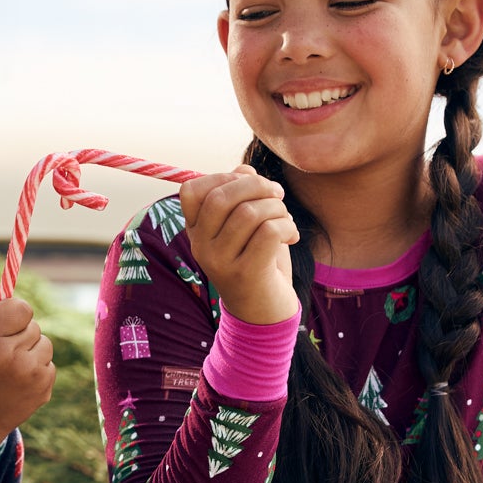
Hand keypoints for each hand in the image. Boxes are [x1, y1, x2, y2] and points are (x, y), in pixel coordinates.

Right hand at [0, 284, 54, 469]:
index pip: (21, 306)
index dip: (12, 313)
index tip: (2, 324)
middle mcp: (11, 354)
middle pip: (33, 324)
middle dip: (19, 332)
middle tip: (0, 351)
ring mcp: (31, 373)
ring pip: (45, 343)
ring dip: (31, 350)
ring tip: (9, 367)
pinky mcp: (43, 388)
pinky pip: (49, 364)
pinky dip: (37, 369)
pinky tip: (17, 381)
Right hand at [179, 167, 300, 325]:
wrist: (264, 312)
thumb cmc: (257, 259)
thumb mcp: (245, 224)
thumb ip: (240, 193)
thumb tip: (243, 170)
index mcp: (196, 231)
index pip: (191, 190)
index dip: (223, 177)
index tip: (248, 186)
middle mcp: (201, 247)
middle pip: (223, 196)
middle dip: (258, 186)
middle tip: (278, 196)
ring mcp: (220, 262)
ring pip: (250, 212)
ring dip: (278, 208)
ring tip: (286, 220)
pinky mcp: (245, 274)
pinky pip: (268, 231)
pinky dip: (287, 227)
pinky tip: (292, 236)